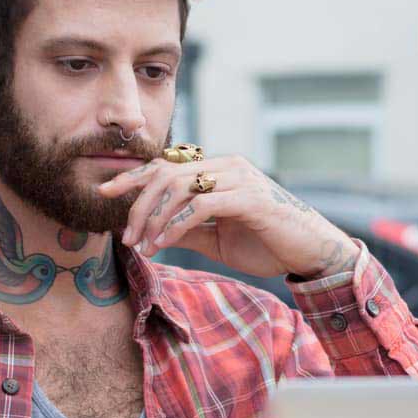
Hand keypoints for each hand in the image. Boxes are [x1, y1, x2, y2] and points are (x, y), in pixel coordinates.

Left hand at [97, 155, 359, 279]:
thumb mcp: (218, 240)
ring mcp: (240, 180)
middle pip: (166, 173)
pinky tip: (164, 244)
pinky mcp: (250, 199)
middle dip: (138, 203)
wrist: (311, 253)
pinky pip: (201, 206)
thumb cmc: (268, 244)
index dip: (134, 176)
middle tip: (126, 235)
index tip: (106, 192)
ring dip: (154, 217)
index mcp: (219, 171)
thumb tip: (153, 234)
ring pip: (180, 186)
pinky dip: (177, 225)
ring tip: (143, 244)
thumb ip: (189, 231)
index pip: (167, 165)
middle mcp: (228, 167)